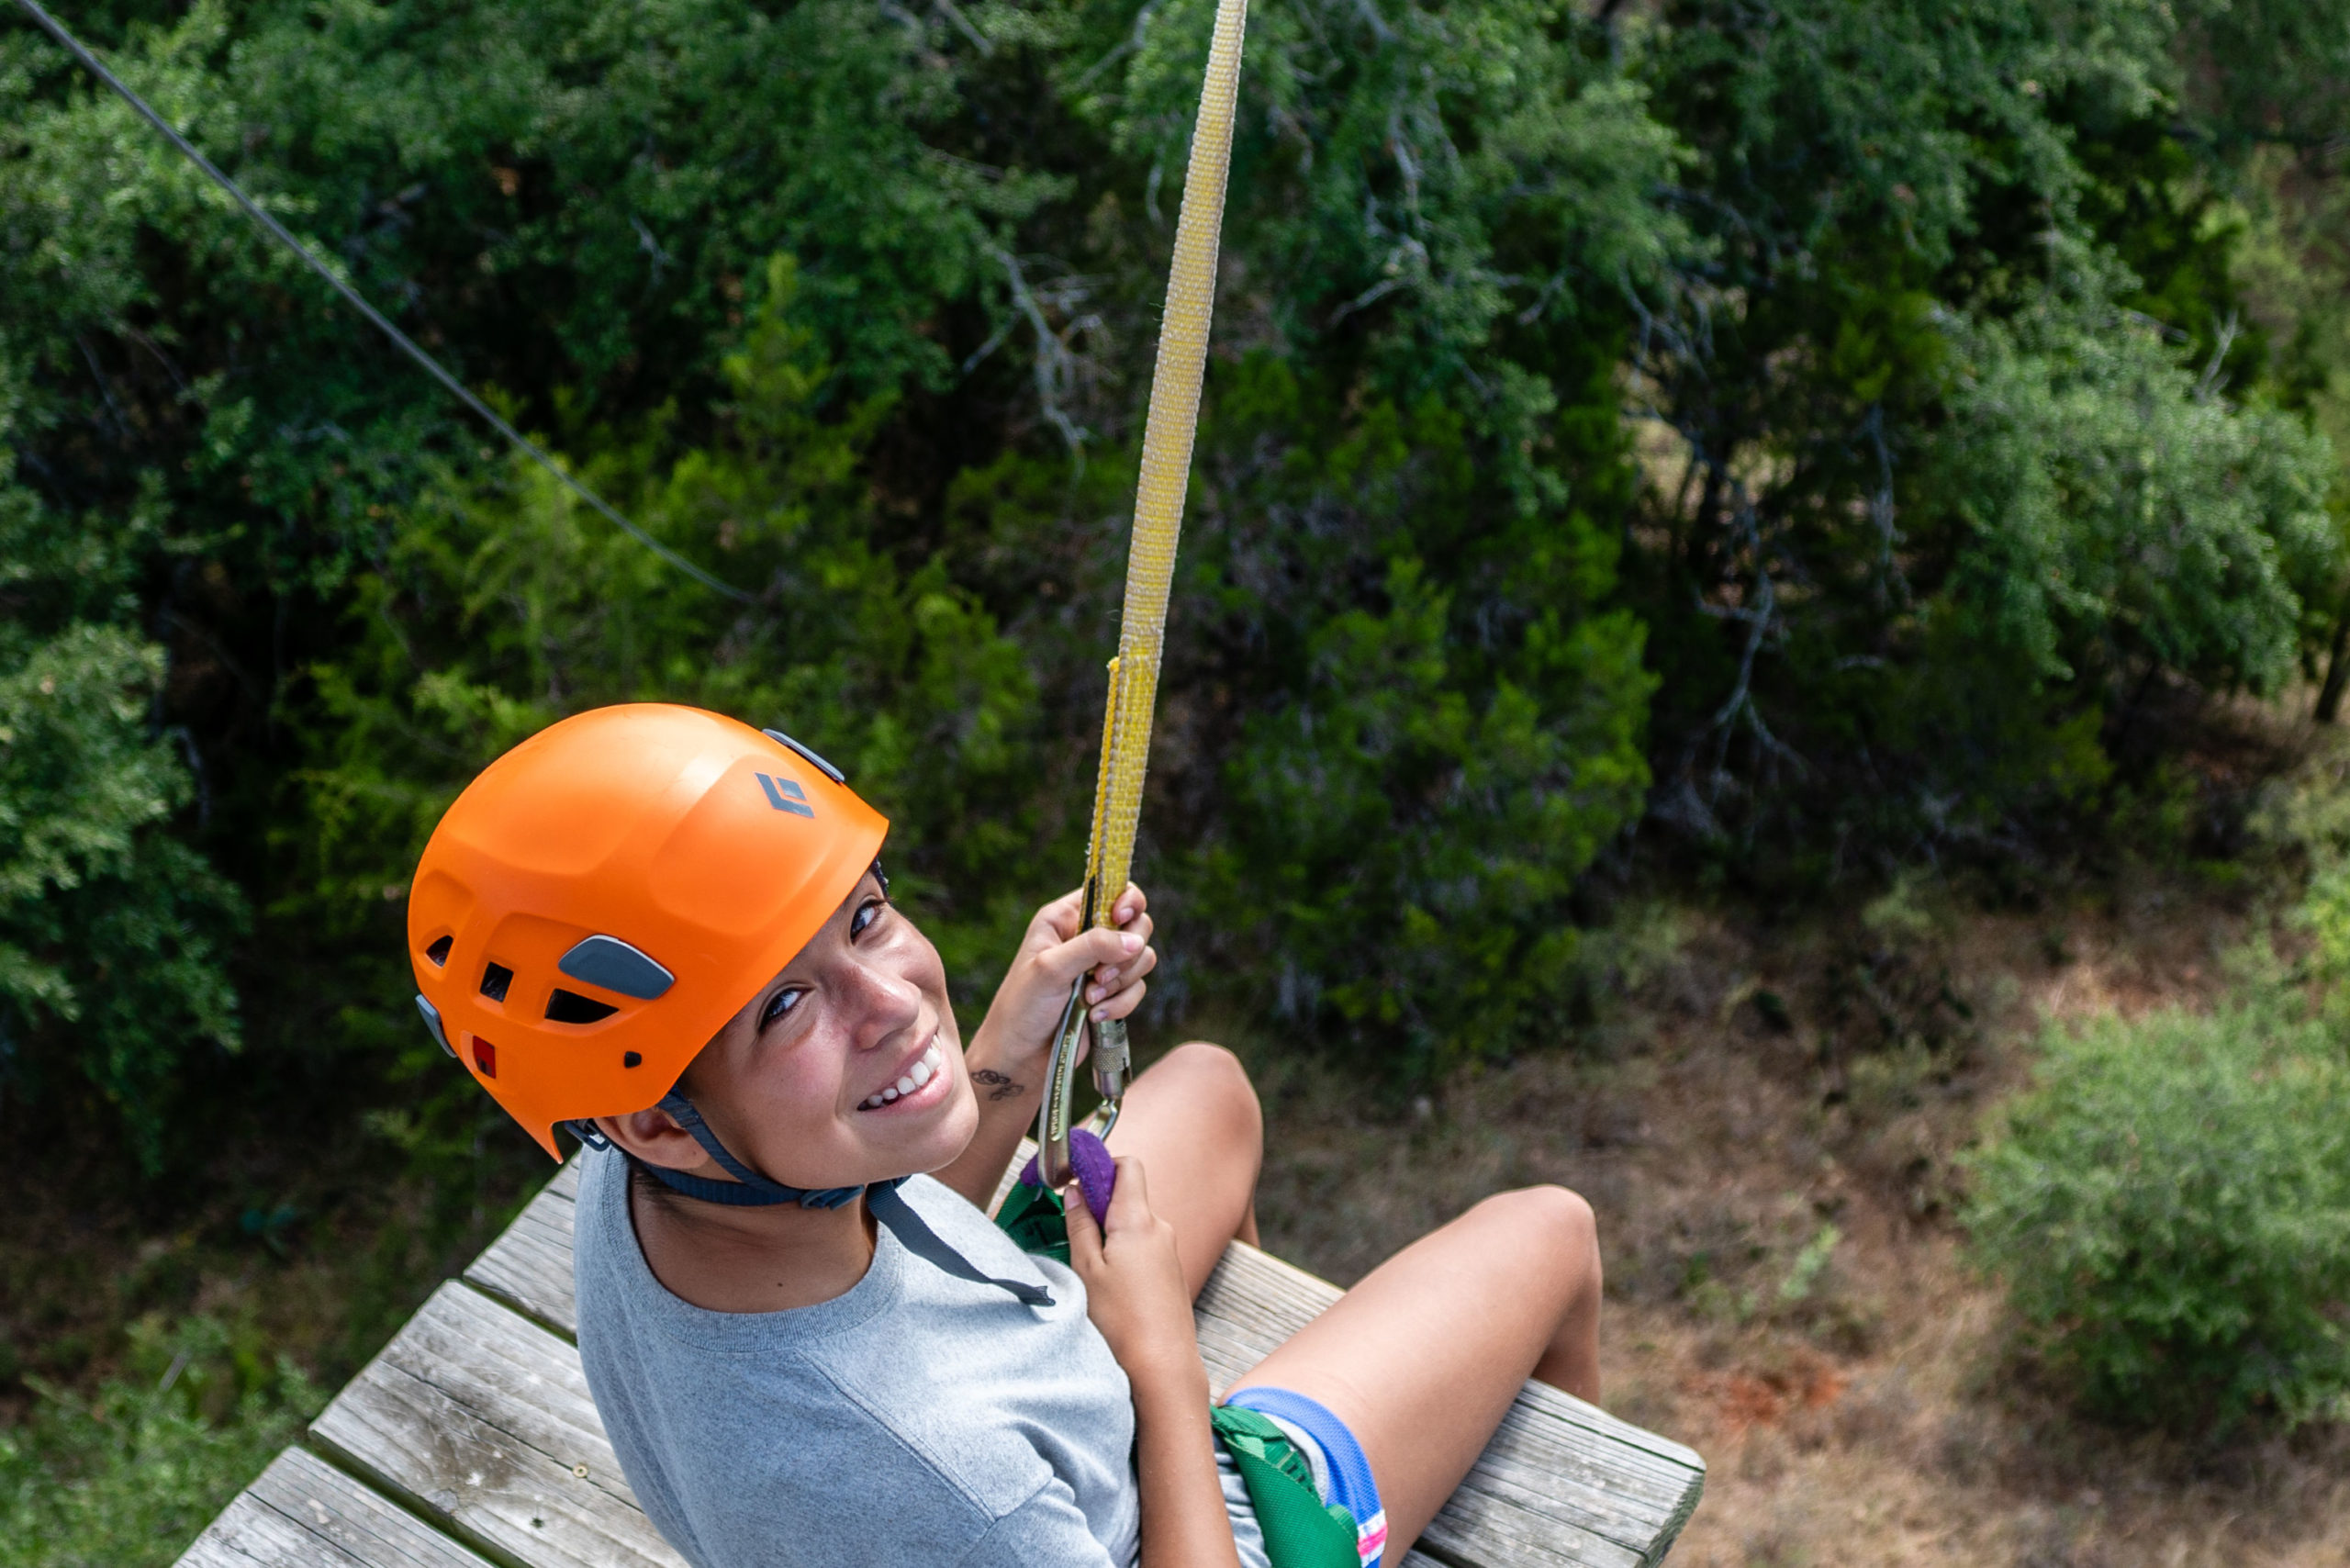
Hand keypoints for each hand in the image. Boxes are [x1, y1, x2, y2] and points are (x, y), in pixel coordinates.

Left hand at [972, 883, 1156, 1073]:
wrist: (1020, 1056)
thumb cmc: (1022, 1007)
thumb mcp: (1051, 968)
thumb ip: (1093, 946)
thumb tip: (1135, 941)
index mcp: (1065, 918)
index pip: (1111, 891)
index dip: (1126, 901)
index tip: (1121, 919)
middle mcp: (1086, 937)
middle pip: (1137, 925)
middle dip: (1125, 953)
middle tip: (1099, 975)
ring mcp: (1101, 966)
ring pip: (1142, 958)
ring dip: (1120, 982)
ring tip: (1089, 999)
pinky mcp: (1111, 994)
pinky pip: (1137, 989)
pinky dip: (1121, 1003)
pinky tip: (1094, 1016)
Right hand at [1065, 1155, 1198, 1384]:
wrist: (1163, 1365)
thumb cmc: (1121, 1320)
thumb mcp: (1086, 1268)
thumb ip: (1079, 1225)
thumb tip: (1074, 1193)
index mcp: (1138, 1220)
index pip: (1126, 1165)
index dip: (1100, 1164)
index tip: (1073, 1179)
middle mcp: (1160, 1228)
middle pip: (1128, 1195)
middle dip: (1098, 1205)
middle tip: (1072, 1229)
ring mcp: (1169, 1251)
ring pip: (1134, 1224)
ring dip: (1109, 1233)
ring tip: (1088, 1267)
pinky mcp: (1171, 1273)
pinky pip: (1144, 1247)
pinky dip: (1123, 1253)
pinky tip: (1110, 1285)